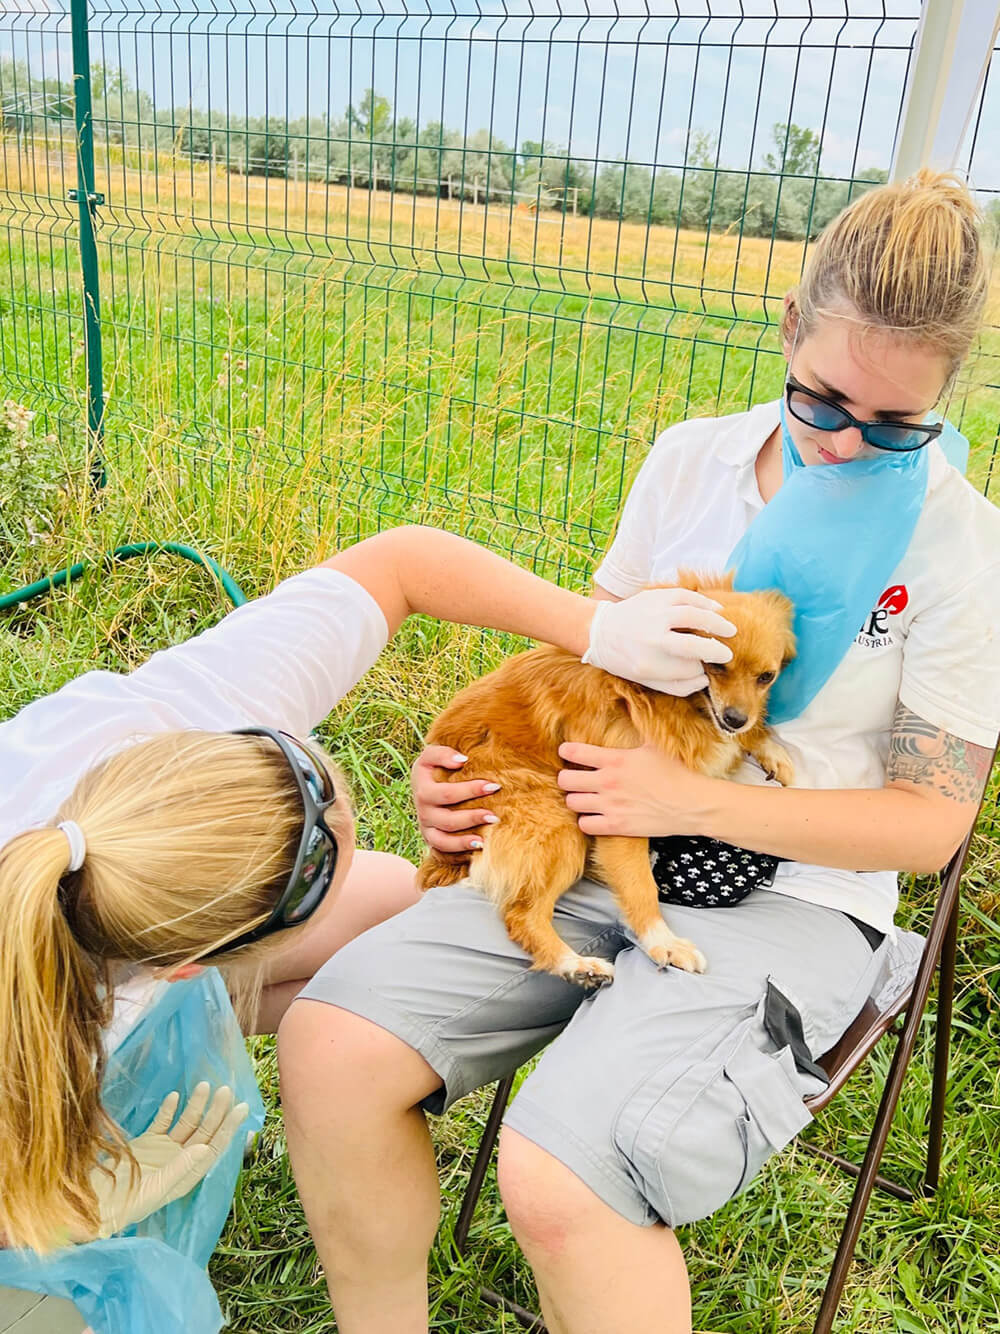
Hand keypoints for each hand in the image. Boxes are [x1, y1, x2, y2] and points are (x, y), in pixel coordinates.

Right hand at [84, 1083, 248, 1240]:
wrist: (93, 1204)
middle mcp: (179, 1162)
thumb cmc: (124, 1204)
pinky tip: (175, 1096)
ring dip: (196, 1106)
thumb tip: (206, 1149)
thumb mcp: (154, 1189)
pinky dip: (169, 1109)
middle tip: (226, 1090)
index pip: (213, 1149)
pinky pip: (162, 1123)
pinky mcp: (145, 1143)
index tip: (242, 1109)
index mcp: (186, 1176)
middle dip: (216, 1112)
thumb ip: (180, 1168)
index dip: (228, 1129)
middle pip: (203, 1133)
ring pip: (186, 1125)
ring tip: (204, 1086)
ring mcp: (162, 1151)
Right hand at [411, 745, 500, 852]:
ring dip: (464, 842)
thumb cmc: (434, 768)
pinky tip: (475, 850)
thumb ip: (443, 754)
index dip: (470, 791)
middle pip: (447, 820)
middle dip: (472, 818)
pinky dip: (458, 853)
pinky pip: (442, 853)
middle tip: (494, 817)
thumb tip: (462, 760)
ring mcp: (426, 828)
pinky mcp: (432, 840)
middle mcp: (423, 811)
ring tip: (484, 841)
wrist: (423, 785)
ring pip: (442, 841)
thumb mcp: (431, 755)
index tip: (493, 786)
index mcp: (422, 788)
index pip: (446, 793)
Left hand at [558, 740, 711, 836]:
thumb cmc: (676, 772)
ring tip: (584, 797)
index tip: (567, 752)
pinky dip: (587, 820)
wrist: (692, 804)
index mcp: (615, 760)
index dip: (566, 751)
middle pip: (565, 780)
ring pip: (572, 803)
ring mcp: (611, 805)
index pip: (575, 752)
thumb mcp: (654, 744)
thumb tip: (631, 703)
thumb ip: (638, 726)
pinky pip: (585, 825)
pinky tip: (595, 815)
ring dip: (576, 799)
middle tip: (574, 778)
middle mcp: (608, 782)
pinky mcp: (617, 826)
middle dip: (566, 778)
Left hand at [582, 587, 735, 693]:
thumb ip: (677, 686)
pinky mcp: (654, 597)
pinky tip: (716, 610)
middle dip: (716, 651)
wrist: (600, 631)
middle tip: (729, 654)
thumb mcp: (647, 681)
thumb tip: (705, 680)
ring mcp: (653, 615)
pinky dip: (704, 602)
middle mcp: (652, 640)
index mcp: (649, 664)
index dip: (702, 669)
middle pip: (694, 646)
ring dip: (716, 623)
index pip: (688, 669)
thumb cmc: (627, 660)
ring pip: (693, 616)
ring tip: (730, 629)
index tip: (707, 668)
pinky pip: (685, 597)